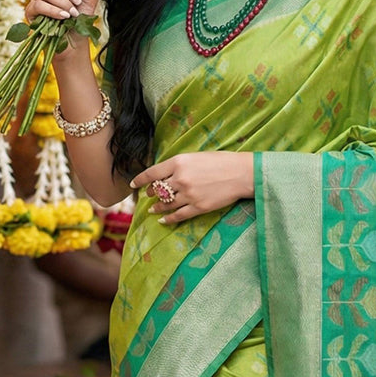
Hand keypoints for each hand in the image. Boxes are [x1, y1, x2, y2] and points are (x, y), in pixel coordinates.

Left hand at [131, 152, 253, 224]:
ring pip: (166, 204)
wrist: (241, 173)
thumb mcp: (196, 156)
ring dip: (157, 207)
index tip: (134, 184)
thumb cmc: (221, 161)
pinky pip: (178, 215)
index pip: (152, 173)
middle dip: (152, 193)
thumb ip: (180, 165)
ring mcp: (188, 194)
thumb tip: (166, 174)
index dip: (140, 180)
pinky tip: (163, 220)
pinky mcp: (198, 207)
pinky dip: (168, 218)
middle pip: (158, 189)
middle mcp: (180, 178)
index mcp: (179, 162)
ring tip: (152, 209)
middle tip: (150, 195)